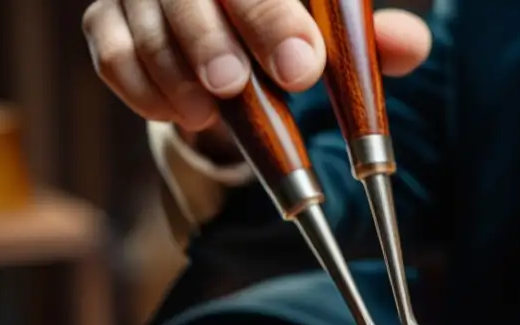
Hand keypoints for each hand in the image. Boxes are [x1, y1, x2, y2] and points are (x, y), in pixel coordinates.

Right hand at [82, 0, 431, 131]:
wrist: (228, 33)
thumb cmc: (289, 29)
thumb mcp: (334, 32)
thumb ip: (373, 40)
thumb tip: (411, 47)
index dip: (274, 18)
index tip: (303, 68)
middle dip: (211, 38)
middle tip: (234, 84)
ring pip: (140, 19)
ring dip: (173, 71)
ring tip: (207, 111)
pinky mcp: (109, 17)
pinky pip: (108, 51)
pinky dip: (140, 86)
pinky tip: (179, 112)